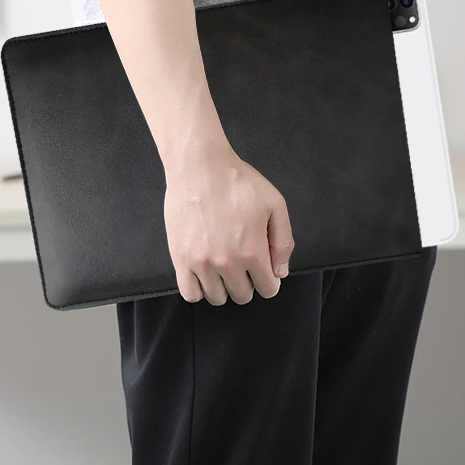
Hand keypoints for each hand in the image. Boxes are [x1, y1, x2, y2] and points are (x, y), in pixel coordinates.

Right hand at [164, 145, 294, 304]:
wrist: (200, 166)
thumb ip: (283, 241)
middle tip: (243, 262)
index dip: (270, 280)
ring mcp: (201, 263)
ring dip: (224, 286)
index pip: (268, 288)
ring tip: (223, 266)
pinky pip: (190, 293)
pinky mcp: (181, 258)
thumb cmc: (238, 181)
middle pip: (243, 295)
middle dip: (248, 282)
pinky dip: (199, 289)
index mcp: (253, 251)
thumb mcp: (275, 204)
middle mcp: (228, 262)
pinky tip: (205, 274)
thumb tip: (280, 272)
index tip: (264, 269)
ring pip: (217, 298)